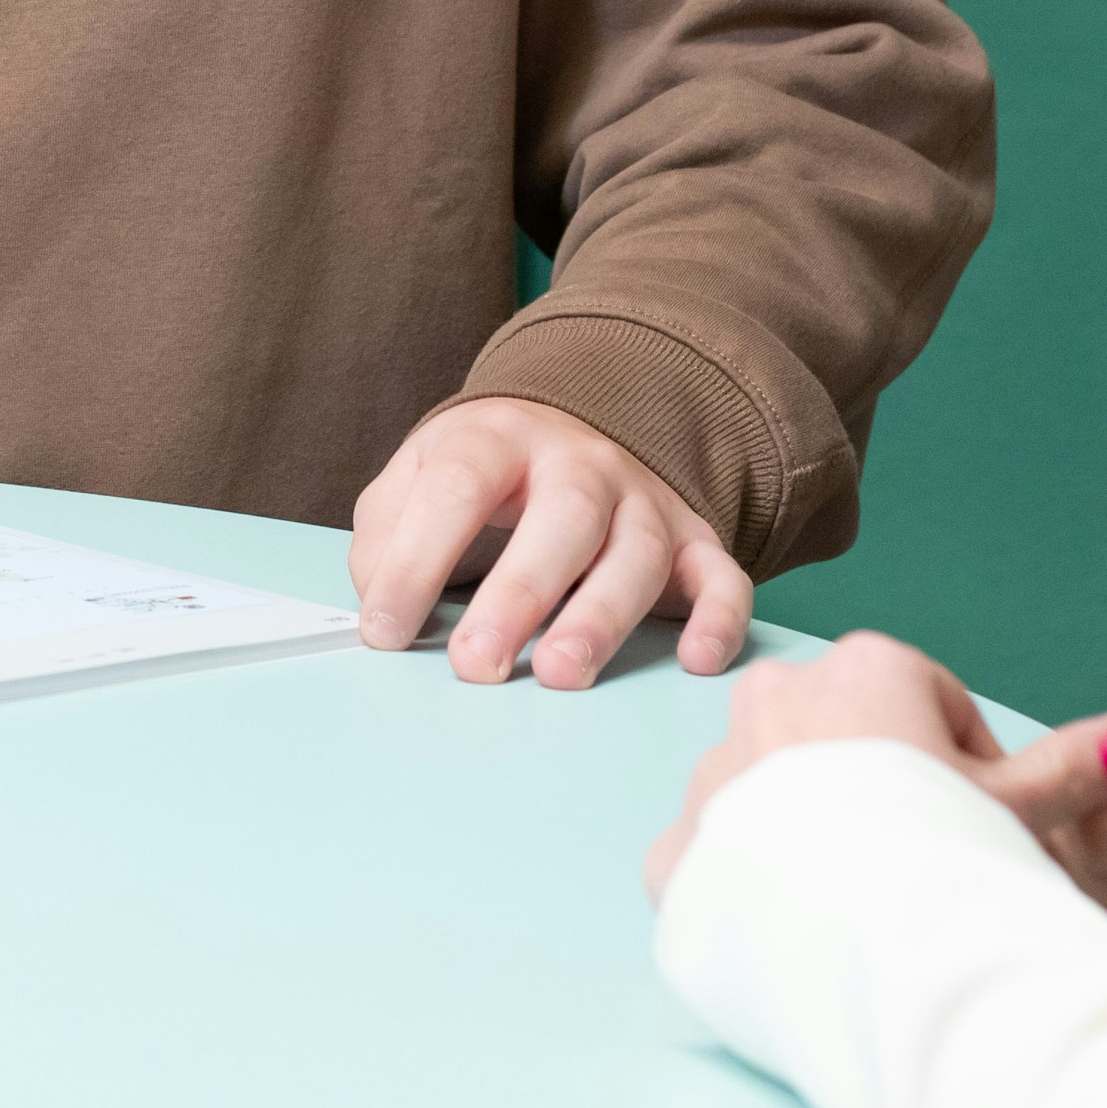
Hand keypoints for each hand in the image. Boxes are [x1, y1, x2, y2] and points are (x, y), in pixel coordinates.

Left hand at [349, 395, 750, 686]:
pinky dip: (719, 620)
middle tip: (477, 665)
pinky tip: (695, 661)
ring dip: (602, 616)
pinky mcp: (693, 541)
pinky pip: (721, 576)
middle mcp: (579, 462)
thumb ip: (386, 535)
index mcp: (497, 438)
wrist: (563, 433)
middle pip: (562, 517)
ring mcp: (642, 500)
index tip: (387, 631)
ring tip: (561, 673)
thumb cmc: (480, 479)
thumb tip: (385, 606)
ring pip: (639, 552)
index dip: (417, 560)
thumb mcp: (414, 481)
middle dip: (519, 594)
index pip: (458, 487)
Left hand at [643, 634, 1106, 923]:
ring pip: (782, 791)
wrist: (857, 946)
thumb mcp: (1020, 809)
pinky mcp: (679, 838)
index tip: (974, 819)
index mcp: (866, 666)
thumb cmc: (943, 860)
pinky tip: (799, 923)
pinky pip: (725, 853)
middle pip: (850, 739)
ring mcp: (717, 764)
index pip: (931, 703)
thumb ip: (1074, 763)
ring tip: (863, 897)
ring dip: (817, 832)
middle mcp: (777, 693)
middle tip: (922, 861)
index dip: (964, 767)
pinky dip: (757, 884)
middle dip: (884, 791)